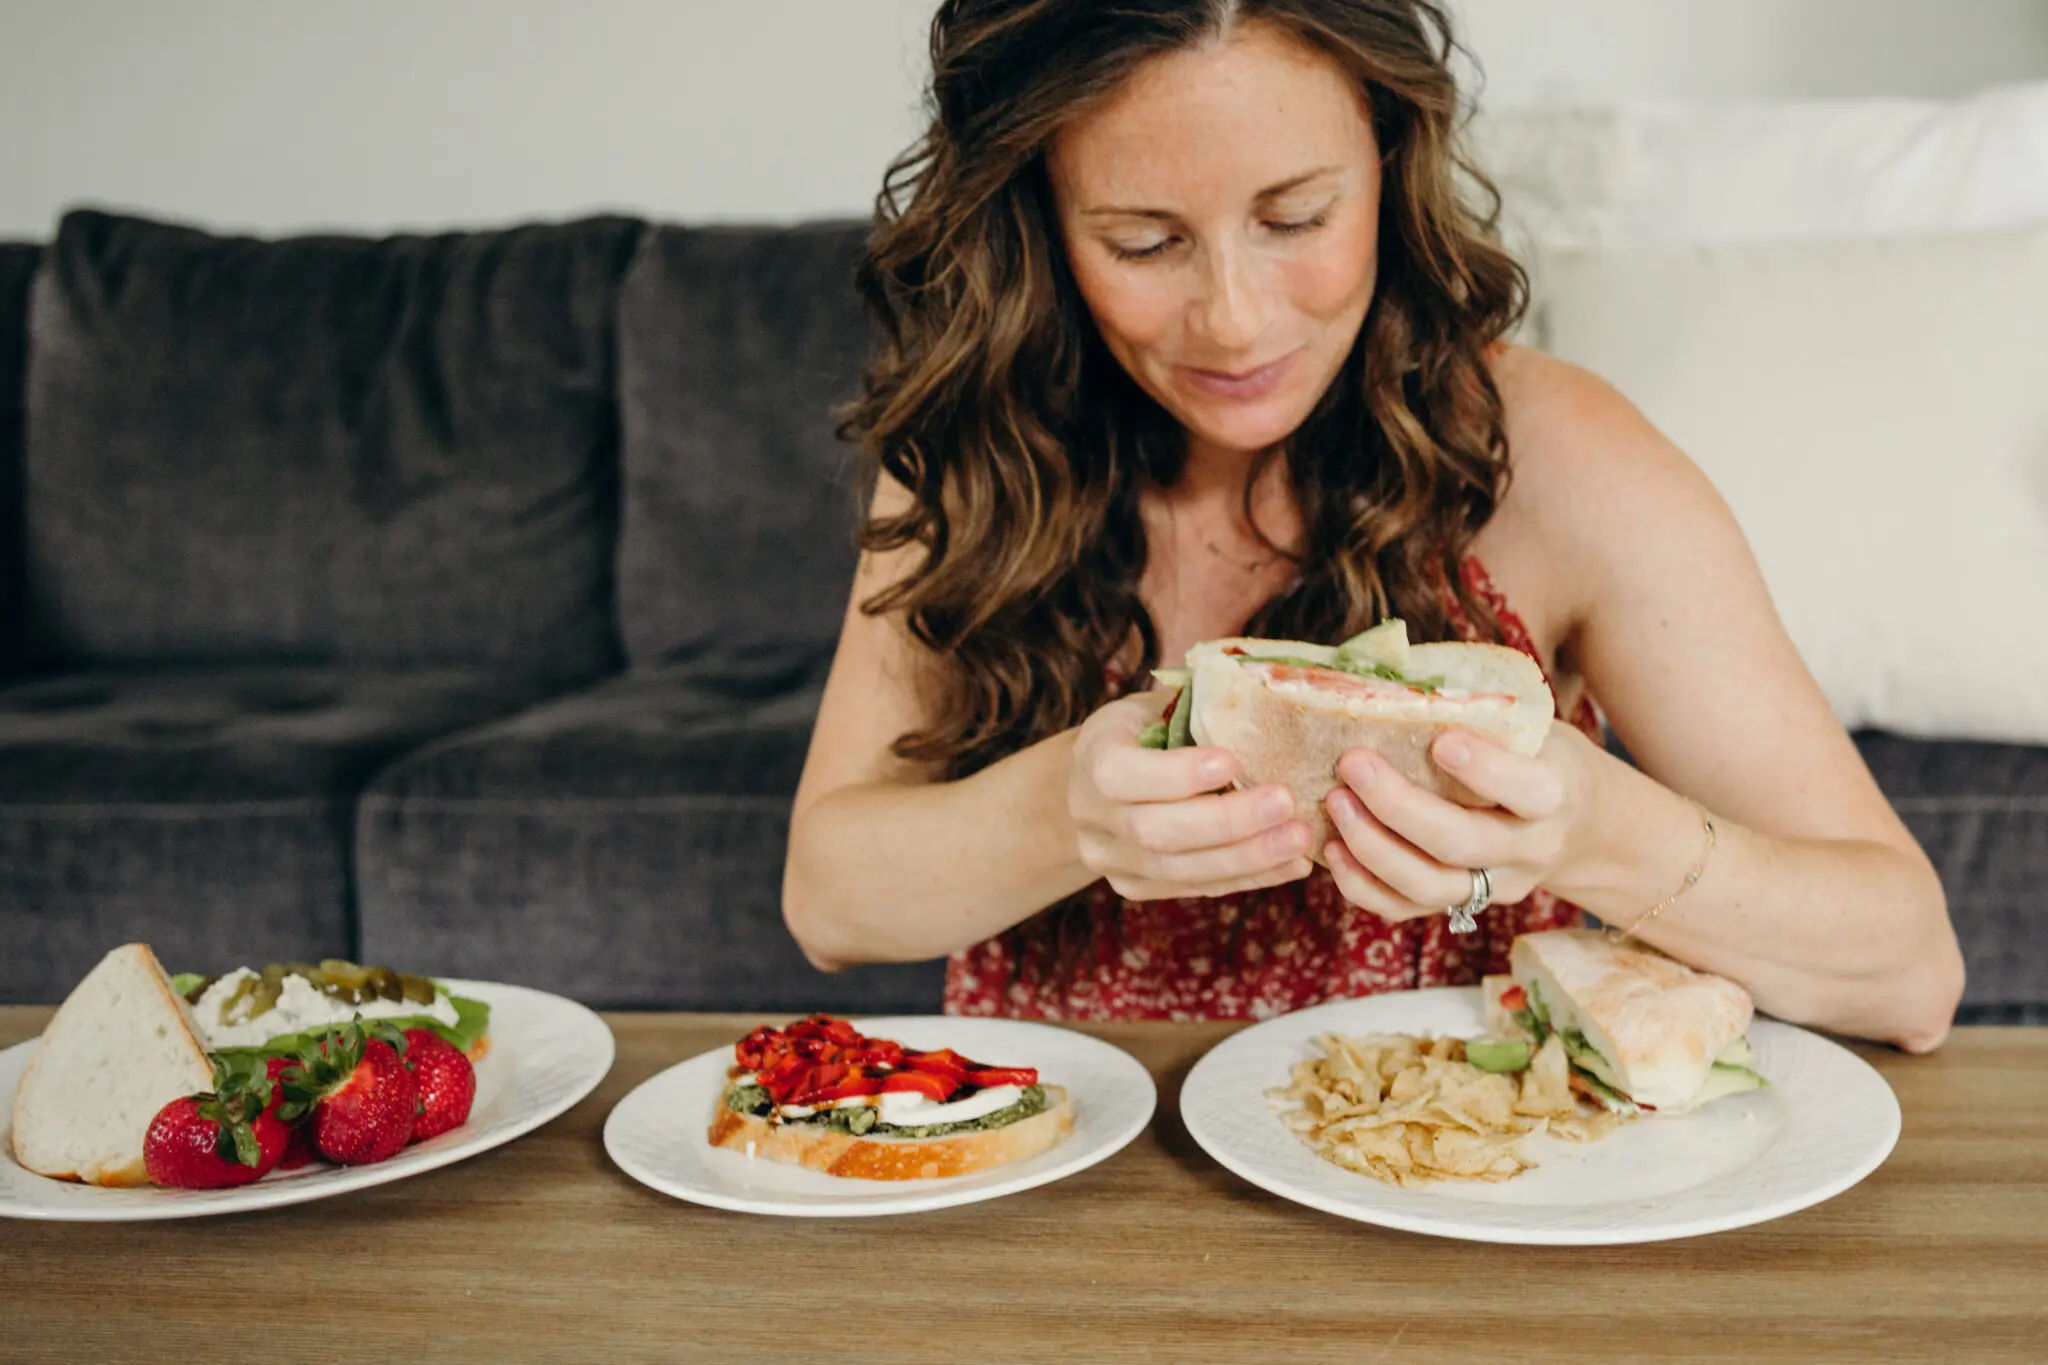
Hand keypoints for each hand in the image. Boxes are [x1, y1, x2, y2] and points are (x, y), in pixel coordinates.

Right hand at [1069, 691, 1314, 900]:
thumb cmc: (1141, 732)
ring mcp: (1110, 859)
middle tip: (1285, 802)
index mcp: (1093, 756)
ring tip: (1298, 839)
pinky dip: (1250, 877)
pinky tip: (1293, 864)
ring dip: (1246, 856)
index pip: (1121, 773)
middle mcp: (1091, 815)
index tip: (1230, 762)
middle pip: (1154, 832)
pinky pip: (1197, 888)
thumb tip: (1269, 699)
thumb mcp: (1154, 707)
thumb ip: (1196, 709)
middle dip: (1226, 821)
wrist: (1094, 784)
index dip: (1175, 774)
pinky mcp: (1136, 886)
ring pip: (1179, 870)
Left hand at [1321, 725, 1594, 921]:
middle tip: (1353, 764)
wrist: (1578, 827)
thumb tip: (1398, 684)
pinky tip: (1332, 848)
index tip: (1441, 742)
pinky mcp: (1461, 906)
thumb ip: (1483, 717)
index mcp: (1555, 794)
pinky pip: (1406, 909)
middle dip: (1400, 806)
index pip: (1527, 790)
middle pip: (1463, 843)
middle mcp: (1528, 849)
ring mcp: (1495, 887)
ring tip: (1335, 802)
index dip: (1485, 770)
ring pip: (1431, 886)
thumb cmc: (1537, 758)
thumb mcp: (1531, 729)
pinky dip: (1362, 885)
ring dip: (1373, 847)